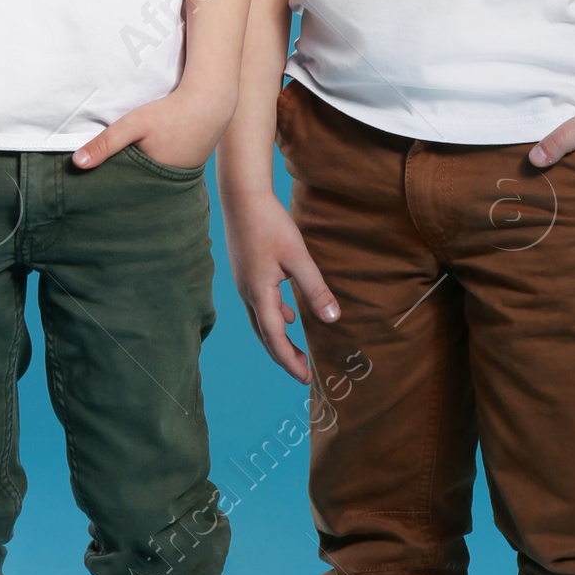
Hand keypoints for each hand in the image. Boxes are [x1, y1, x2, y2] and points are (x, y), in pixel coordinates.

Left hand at [70, 79, 234, 176]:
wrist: (210, 101)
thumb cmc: (170, 112)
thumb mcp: (133, 124)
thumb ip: (106, 143)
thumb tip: (76, 164)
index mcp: (153, 179)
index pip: (124, 192)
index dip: (109, 190)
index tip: (93, 191)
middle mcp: (167, 183)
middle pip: (138, 188)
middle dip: (122, 186)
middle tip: (102, 187)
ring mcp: (180, 176)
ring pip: (151, 179)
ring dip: (139, 175)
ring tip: (124, 171)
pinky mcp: (188, 166)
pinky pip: (164, 171)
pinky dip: (155, 166)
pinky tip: (148, 157)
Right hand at [220, 188, 338, 383]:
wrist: (242, 197)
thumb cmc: (270, 224)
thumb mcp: (298, 257)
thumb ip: (315, 289)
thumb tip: (333, 320)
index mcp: (259, 295)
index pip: (275, 339)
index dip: (290, 361)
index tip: (306, 377)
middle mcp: (247, 294)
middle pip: (265, 336)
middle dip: (284, 356)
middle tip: (303, 372)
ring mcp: (244, 284)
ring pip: (261, 321)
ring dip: (278, 337)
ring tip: (297, 349)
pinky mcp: (245, 273)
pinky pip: (259, 305)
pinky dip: (275, 316)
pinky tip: (289, 312)